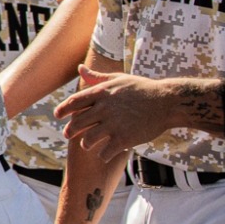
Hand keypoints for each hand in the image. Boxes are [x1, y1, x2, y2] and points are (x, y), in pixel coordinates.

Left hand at [57, 67, 174, 154]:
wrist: (167, 102)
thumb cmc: (142, 89)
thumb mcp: (119, 79)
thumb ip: (97, 77)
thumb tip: (80, 69)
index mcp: (101, 93)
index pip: (74, 102)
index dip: (63, 110)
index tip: (57, 115)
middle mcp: (104, 108)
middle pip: (77, 123)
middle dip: (70, 131)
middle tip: (68, 134)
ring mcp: (113, 124)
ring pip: (88, 140)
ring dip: (86, 143)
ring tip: (87, 144)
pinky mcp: (124, 138)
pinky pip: (105, 151)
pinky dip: (103, 154)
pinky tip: (105, 153)